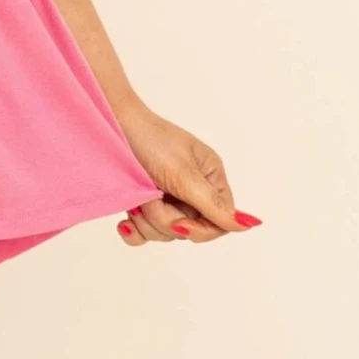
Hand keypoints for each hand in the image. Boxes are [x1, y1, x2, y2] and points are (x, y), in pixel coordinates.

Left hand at [110, 100, 260, 246]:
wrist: (111, 124)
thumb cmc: (151, 140)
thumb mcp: (183, 173)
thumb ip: (212, 203)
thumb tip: (247, 224)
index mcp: (210, 179)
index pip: (219, 221)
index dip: (201, 230)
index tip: (178, 224)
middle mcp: (193, 190)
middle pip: (190, 229)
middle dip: (166, 220)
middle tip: (149, 199)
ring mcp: (167, 198)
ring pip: (166, 233)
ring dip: (147, 221)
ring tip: (136, 200)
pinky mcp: (144, 204)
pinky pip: (144, 233)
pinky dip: (135, 230)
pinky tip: (126, 221)